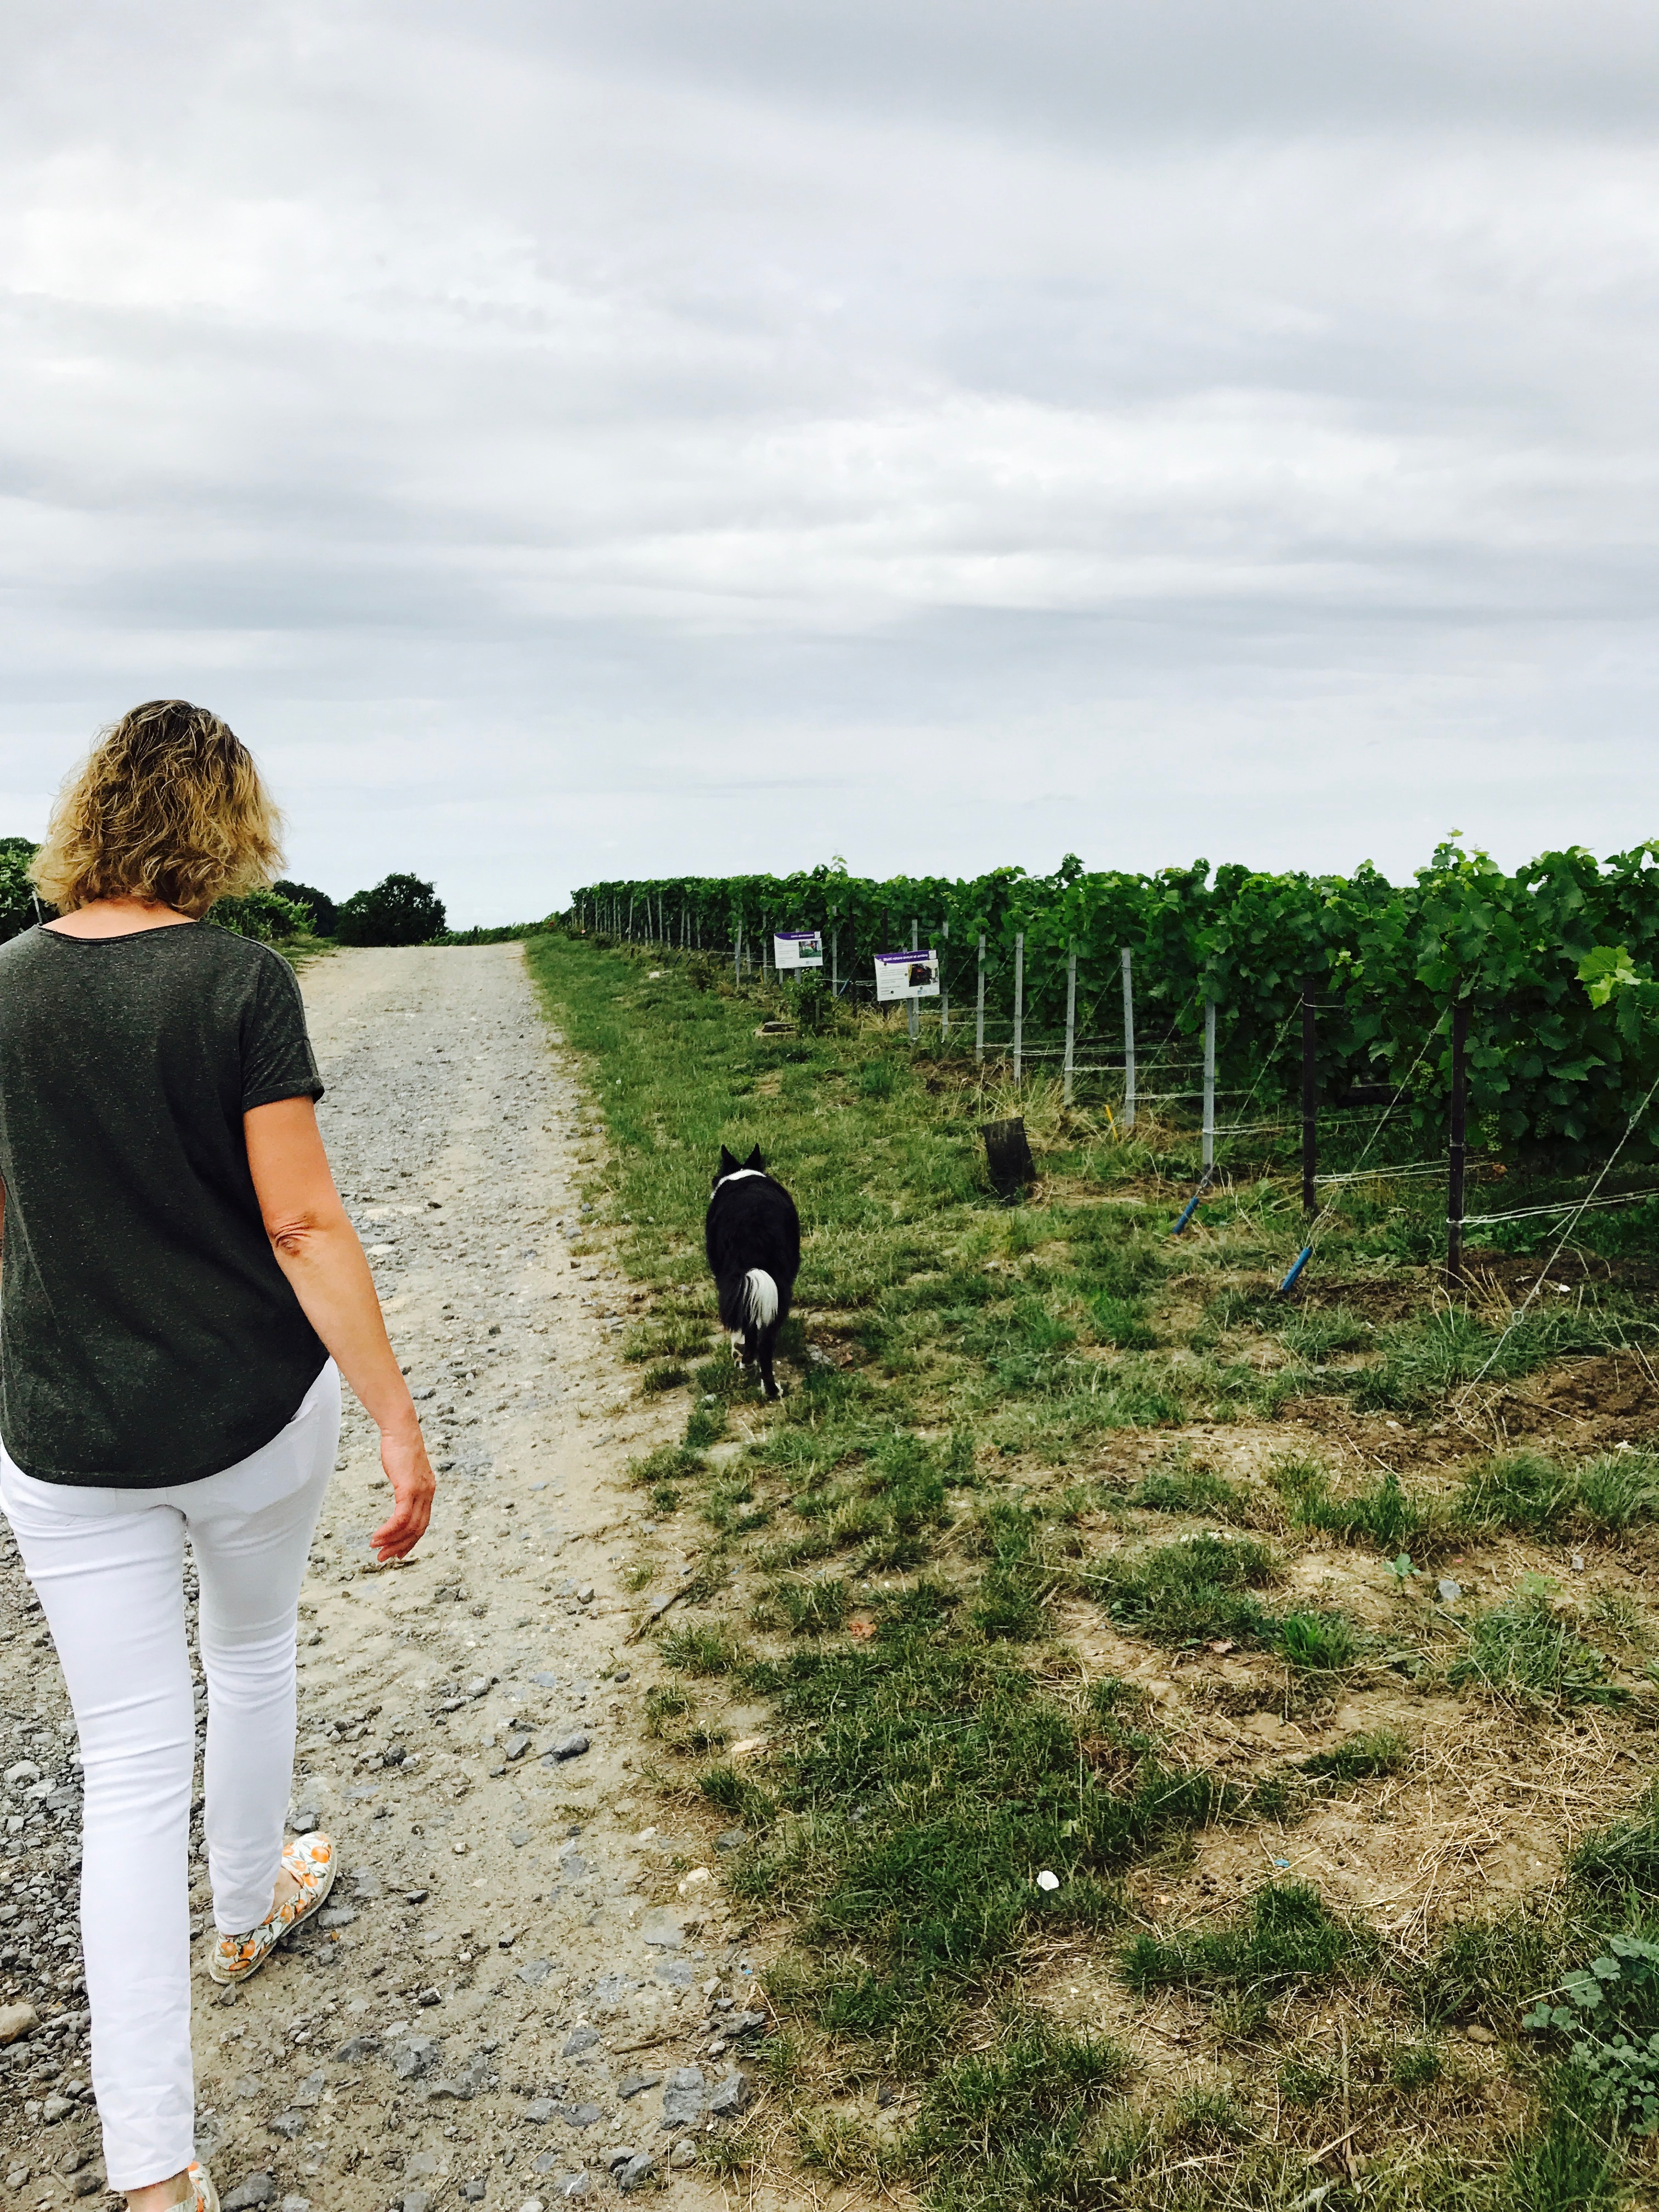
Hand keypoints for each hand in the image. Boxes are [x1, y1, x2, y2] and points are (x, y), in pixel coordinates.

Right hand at [373, 1426, 435, 1560]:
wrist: (401, 1430)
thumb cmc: (400, 1448)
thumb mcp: (405, 1472)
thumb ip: (406, 1486)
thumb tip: (401, 1495)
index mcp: (428, 1491)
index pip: (422, 1523)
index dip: (410, 1540)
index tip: (398, 1552)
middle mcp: (428, 1493)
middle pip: (417, 1529)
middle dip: (400, 1546)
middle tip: (385, 1558)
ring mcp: (420, 1491)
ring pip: (409, 1527)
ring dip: (391, 1541)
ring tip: (377, 1549)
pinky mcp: (409, 1488)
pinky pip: (400, 1518)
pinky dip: (389, 1530)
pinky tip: (377, 1537)